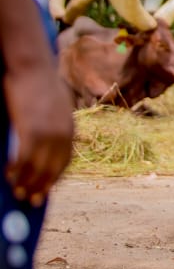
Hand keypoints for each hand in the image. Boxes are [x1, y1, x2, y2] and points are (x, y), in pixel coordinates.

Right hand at [4, 62, 73, 206]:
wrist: (35, 68)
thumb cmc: (42, 85)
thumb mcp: (58, 107)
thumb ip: (56, 125)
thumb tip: (47, 143)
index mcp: (71, 129)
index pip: (65, 162)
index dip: (54, 179)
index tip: (46, 191)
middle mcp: (63, 134)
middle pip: (52, 169)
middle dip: (40, 187)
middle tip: (29, 200)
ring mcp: (47, 132)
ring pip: (37, 167)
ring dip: (26, 183)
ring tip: (17, 192)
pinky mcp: (31, 129)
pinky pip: (23, 157)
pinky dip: (16, 169)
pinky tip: (8, 174)